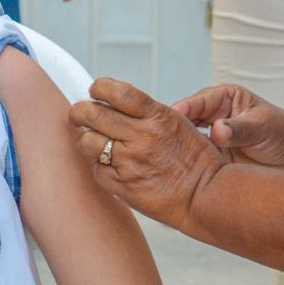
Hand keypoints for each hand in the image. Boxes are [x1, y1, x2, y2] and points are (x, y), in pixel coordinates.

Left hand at [69, 77, 226, 229]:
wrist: (206, 196)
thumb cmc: (196, 160)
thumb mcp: (178, 124)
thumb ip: (147, 114)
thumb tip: (113, 104)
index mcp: (157, 117)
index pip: (117, 92)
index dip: (99, 88)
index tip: (95, 91)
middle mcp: (141, 137)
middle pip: (92, 115)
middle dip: (79, 112)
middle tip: (78, 115)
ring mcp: (130, 162)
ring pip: (88, 142)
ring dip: (88, 140)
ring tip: (95, 142)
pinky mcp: (122, 185)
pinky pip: (97, 170)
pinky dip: (100, 166)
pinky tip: (112, 166)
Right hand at [171, 83, 283, 169]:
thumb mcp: (263, 128)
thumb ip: (240, 129)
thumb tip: (217, 130)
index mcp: (223, 98)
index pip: (194, 103)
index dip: (178, 112)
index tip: (166, 123)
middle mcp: (211, 115)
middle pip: (182, 121)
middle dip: (169, 132)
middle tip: (155, 144)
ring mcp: (208, 137)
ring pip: (182, 141)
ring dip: (174, 150)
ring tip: (161, 161)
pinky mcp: (209, 157)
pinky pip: (191, 159)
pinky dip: (183, 165)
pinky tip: (174, 174)